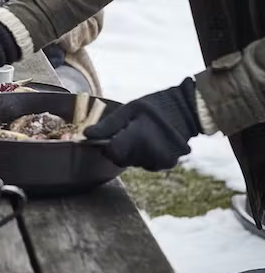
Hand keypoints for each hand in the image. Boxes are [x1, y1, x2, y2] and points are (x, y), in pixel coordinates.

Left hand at [84, 78, 200, 169]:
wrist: (186, 112)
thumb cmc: (153, 107)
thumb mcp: (129, 110)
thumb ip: (108, 125)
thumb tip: (86, 135)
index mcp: (140, 136)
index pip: (113, 152)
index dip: (106, 145)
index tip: (107, 136)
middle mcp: (151, 153)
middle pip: (121, 160)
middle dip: (117, 149)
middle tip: (125, 133)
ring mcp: (160, 161)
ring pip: (132, 163)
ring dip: (130, 153)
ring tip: (139, 135)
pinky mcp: (166, 165)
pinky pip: (144, 164)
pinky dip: (142, 156)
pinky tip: (148, 142)